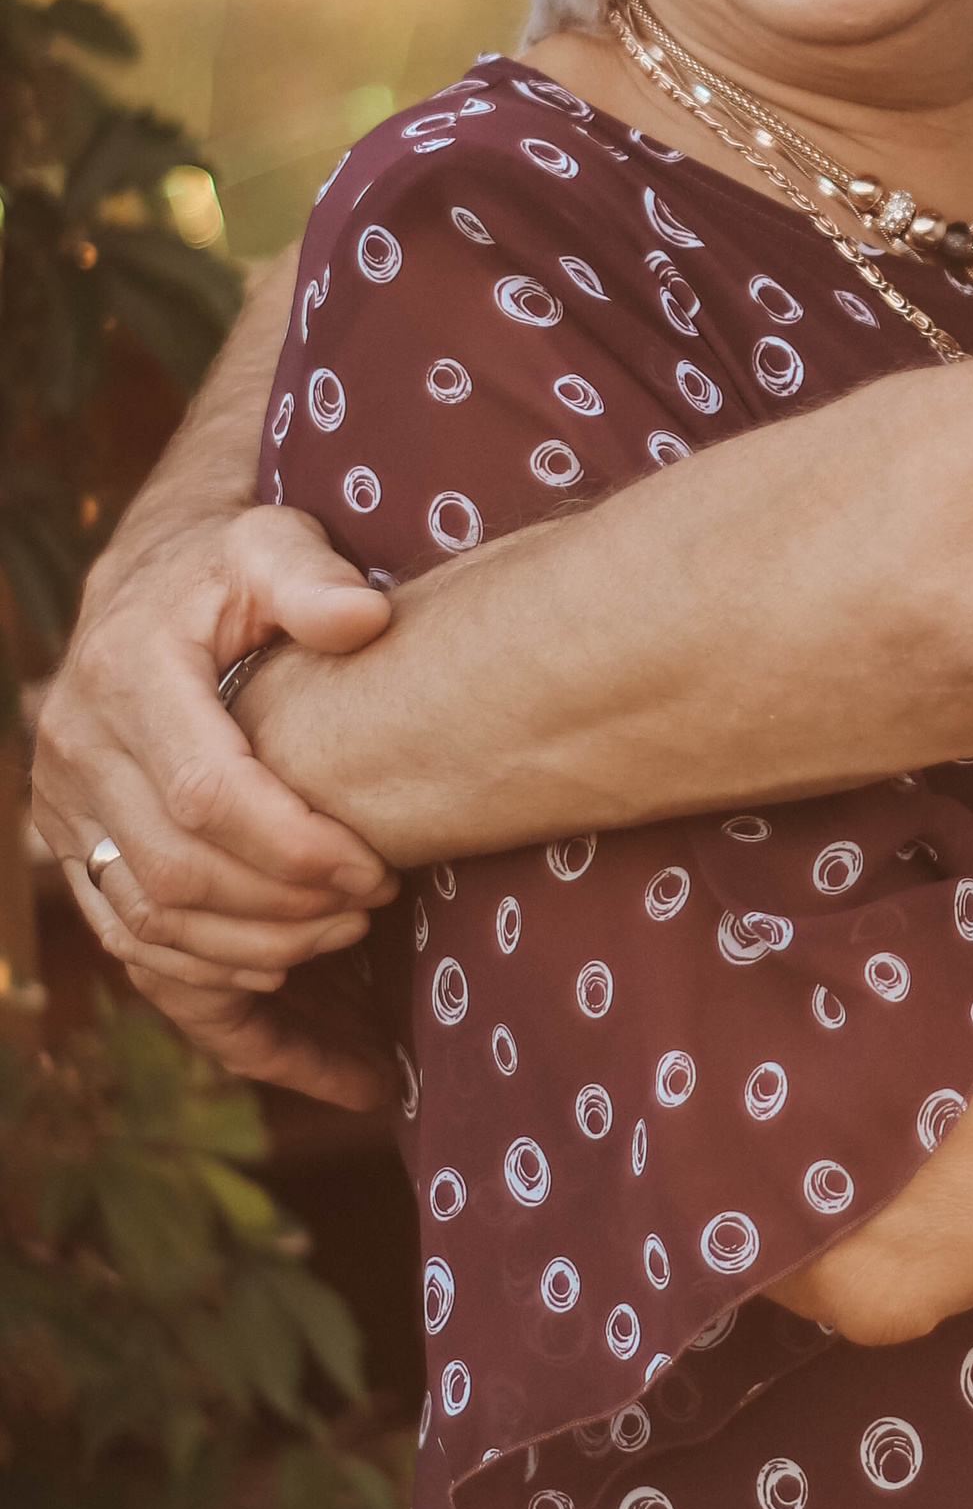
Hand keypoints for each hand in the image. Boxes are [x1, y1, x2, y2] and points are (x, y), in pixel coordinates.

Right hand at [31, 503, 400, 1101]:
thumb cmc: (232, 565)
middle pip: (177, 873)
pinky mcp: (68, 842)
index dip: (295, 848)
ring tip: (344, 931)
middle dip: (285, 907)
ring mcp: (62, 804)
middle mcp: (75, 748)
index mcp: (126, 676)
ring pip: (148, 919)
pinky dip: (202, 965)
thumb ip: (316, 578)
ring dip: (252, 945)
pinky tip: (280, 963)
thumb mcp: (275, 544)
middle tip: (373, 903)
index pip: (207, 795)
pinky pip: (125, 934)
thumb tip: (364, 618)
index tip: (375, 868)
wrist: (150, 579)